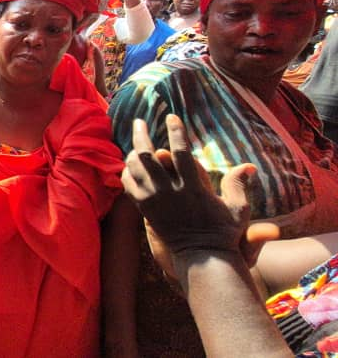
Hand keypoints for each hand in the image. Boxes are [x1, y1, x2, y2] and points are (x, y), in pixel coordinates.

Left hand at [122, 116, 279, 273]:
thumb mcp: (238, 209)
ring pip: (135, 169)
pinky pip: (129, 186)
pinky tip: (130, 165)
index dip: (175, 132)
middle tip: (139, 121)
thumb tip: (248, 165)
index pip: (180, 152)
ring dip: (132, 152)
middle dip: (141, 135)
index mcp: (192, 188)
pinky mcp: (146, 210)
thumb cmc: (223, 232)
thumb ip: (238, 185)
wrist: (202, 257)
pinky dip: (127, 173)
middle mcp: (169, 192)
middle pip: (147, 156)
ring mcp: (154, 201)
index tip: (171, 117)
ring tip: (135, 142)